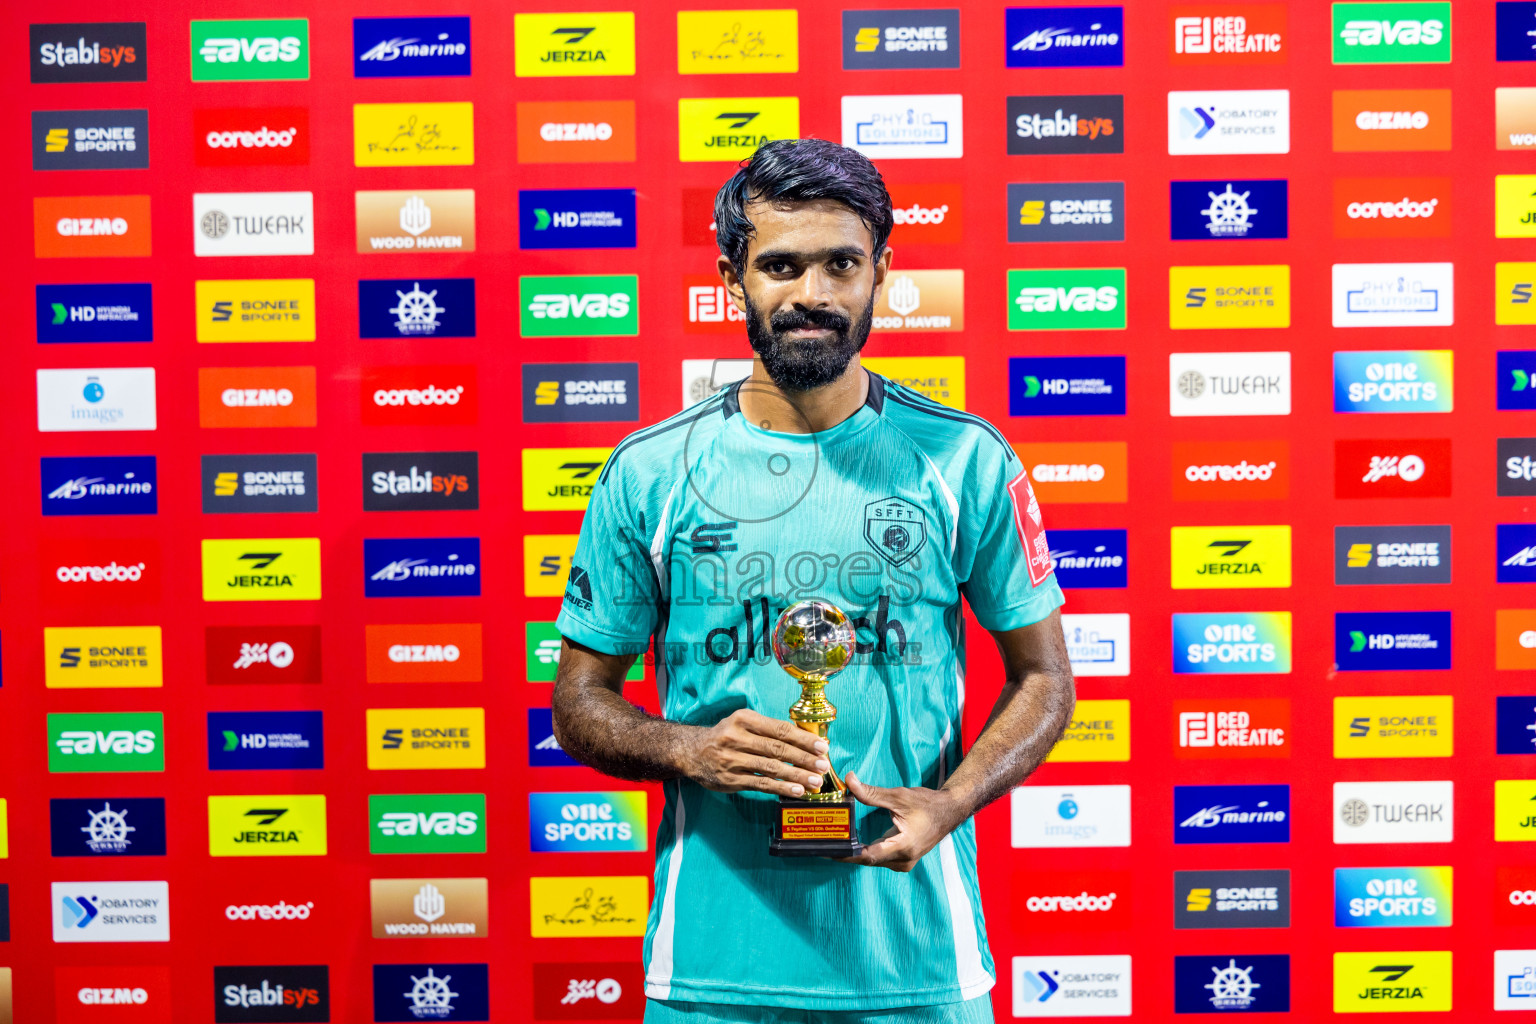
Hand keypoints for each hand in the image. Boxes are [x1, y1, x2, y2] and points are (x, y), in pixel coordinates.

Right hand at [680, 709, 830, 798]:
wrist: (691, 751)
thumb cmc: (725, 736)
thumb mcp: (743, 723)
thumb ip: (768, 730)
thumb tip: (804, 739)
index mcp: (744, 719)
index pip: (780, 729)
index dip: (804, 739)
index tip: (822, 746)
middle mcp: (737, 737)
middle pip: (777, 748)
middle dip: (804, 758)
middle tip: (823, 766)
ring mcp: (732, 759)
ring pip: (771, 768)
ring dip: (796, 775)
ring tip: (815, 781)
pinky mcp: (730, 779)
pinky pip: (761, 784)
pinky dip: (781, 788)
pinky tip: (796, 791)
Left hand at [837, 772, 965, 872]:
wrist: (949, 812)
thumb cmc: (927, 804)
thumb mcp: (898, 796)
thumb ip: (872, 793)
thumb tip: (849, 781)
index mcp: (904, 846)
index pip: (869, 855)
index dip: (847, 854)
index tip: (828, 849)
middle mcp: (904, 859)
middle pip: (868, 859)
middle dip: (846, 852)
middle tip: (823, 843)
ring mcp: (904, 862)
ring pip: (873, 860)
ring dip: (854, 853)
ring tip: (833, 844)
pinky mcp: (903, 859)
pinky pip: (880, 858)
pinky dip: (865, 851)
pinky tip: (851, 844)